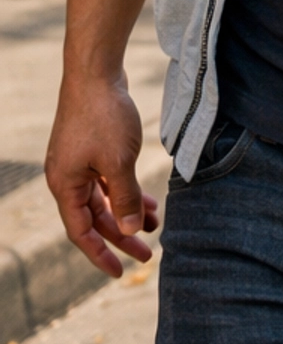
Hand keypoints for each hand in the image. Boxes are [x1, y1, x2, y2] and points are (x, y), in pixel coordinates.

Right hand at [45, 72, 159, 277]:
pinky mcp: (92, 149)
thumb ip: (125, 198)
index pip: (82, 232)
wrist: (96, 72)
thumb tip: (129, 229)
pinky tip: (149, 199)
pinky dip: (127, 191)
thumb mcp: (119, 162)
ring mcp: (79, 163)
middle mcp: (68, 178)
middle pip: (95, 218)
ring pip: (105, 199)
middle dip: (122, 235)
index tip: (120, 272)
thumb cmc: (104, 116)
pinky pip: (109, 180)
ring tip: (156, 225)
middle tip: (148, 253)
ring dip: (128, 211)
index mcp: (65, 186)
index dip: (100, 254)